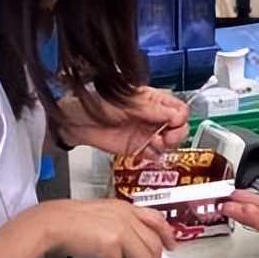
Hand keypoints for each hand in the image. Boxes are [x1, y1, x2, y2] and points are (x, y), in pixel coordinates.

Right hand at [38, 198, 175, 257]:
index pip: (157, 220)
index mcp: (127, 208)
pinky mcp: (111, 243)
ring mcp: (121, 229)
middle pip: (154, 244)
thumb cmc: (72, 220)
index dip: (167, 235)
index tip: (171, 247)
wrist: (54, 222)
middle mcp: (128, 217)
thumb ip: (121, 222)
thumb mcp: (104, 213)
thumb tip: (131, 243)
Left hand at [58, 87, 188, 156]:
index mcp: (155, 101)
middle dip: (177, 134)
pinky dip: (153, 156)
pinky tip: (146, 151)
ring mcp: (147, 133)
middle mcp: (154, 117)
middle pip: (179, 127)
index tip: (173, 123)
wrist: (79, 121)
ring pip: (169, 142)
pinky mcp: (138, 148)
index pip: (179, 109)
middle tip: (167, 137)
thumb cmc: (100, 103)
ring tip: (153, 143)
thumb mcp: (129, 102)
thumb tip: (175, 115)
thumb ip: (152, 109)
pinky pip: (154, 155)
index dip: (179, 118)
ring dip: (165, 145)